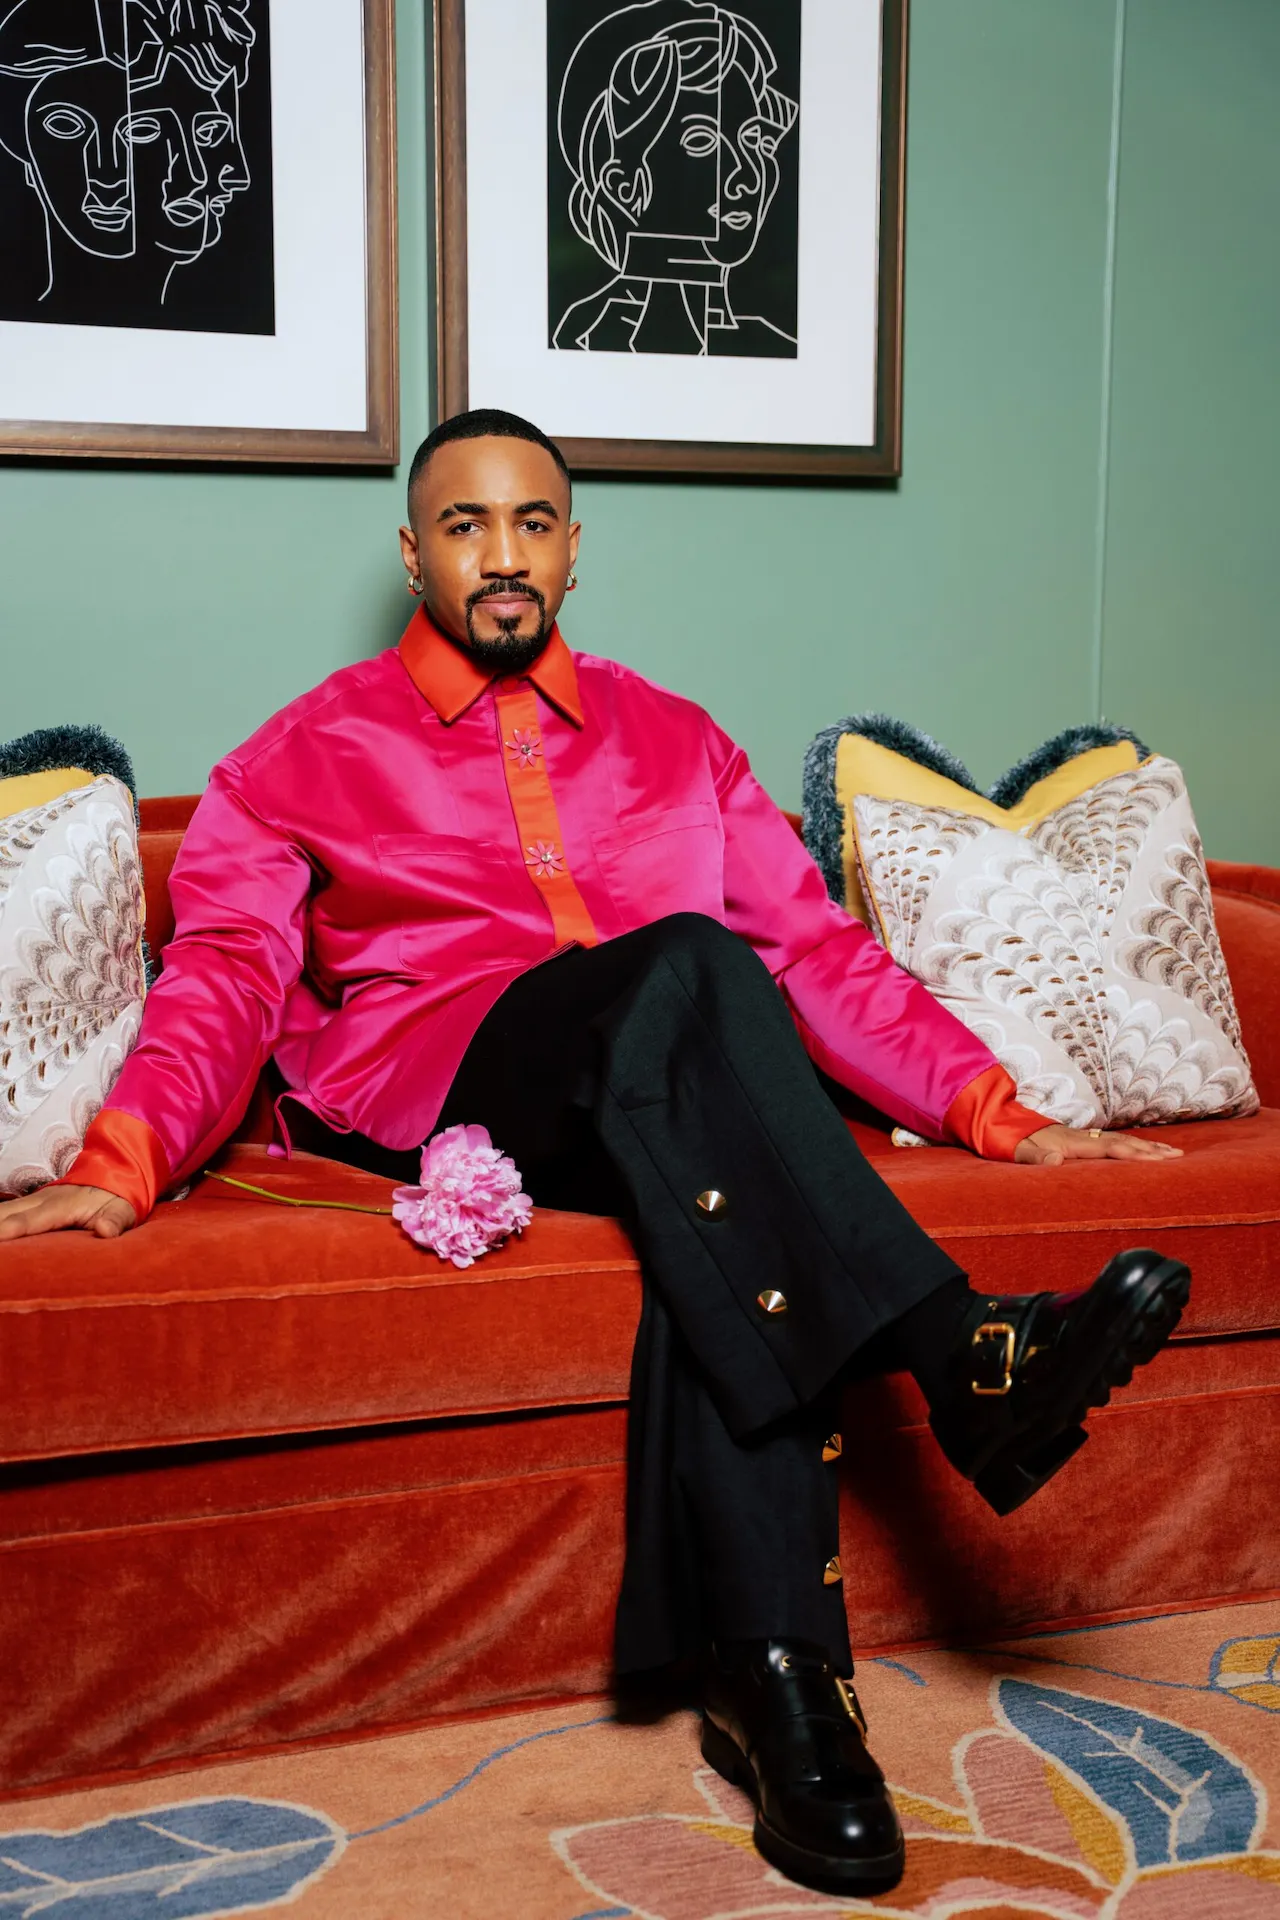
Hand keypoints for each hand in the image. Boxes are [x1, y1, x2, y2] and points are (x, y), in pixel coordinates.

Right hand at [0, 1185, 136, 1240]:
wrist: (113, 1174)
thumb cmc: (117, 1199)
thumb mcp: (124, 1210)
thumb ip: (115, 1220)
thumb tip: (106, 1231)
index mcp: (62, 1205)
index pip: (33, 1220)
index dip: (13, 1228)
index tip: (0, 1235)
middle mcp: (41, 1202)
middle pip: (5, 1216)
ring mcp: (31, 1202)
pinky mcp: (27, 1207)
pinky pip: (2, 1214)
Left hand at [1015, 1125, 1183, 1167]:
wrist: (996, 1123)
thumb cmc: (1006, 1141)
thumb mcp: (1017, 1151)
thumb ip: (1035, 1155)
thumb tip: (1055, 1159)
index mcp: (1069, 1142)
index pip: (1108, 1148)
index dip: (1133, 1154)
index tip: (1158, 1159)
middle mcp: (1079, 1137)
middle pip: (1121, 1142)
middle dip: (1151, 1149)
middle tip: (1178, 1155)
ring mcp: (1079, 1136)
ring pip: (1119, 1140)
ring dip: (1145, 1147)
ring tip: (1170, 1153)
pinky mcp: (1077, 1139)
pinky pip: (1110, 1142)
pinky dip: (1130, 1146)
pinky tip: (1140, 1151)